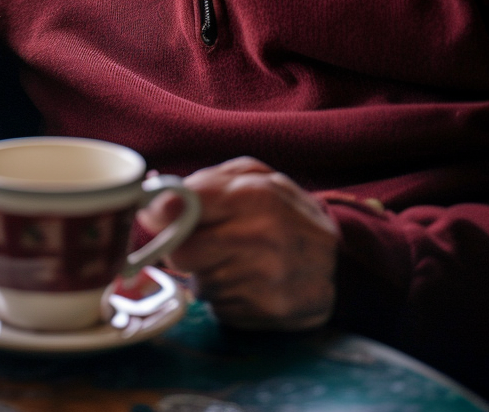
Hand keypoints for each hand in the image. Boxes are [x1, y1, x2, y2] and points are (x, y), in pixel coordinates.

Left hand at [138, 156, 339, 330]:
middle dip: (182, 248)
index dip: (162, 215)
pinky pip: (221, 308)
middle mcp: (265, 237)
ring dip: (207, 274)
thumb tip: (149, 200)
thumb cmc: (279, 208)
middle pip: (183, 254)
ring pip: (200, 284)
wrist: (339, 255)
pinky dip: (226, 297)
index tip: (155, 216)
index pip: (183, 210)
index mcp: (256, 194)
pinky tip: (248, 283)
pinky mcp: (274, 312)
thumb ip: (199, 184)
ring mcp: (271, 279)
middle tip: (198, 241)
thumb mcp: (248, 178)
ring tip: (234, 260)